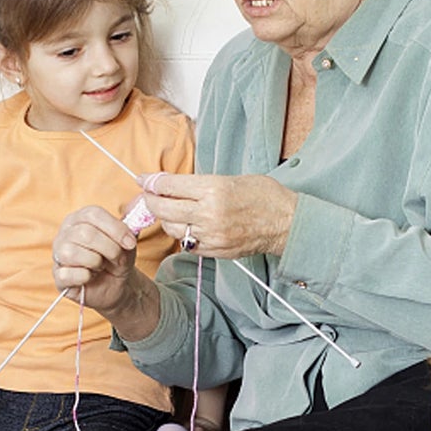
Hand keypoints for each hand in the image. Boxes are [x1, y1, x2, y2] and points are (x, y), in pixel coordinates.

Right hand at [51, 205, 159, 335]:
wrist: (116, 285)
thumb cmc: (118, 259)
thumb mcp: (127, 241)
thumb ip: (130, 225)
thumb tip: (137, 210)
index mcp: (79, 218)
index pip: (93, 214)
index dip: (115, 228)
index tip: (131, 243)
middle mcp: (65, 233)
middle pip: (85, 233)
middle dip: (109, 249)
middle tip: (118, 258)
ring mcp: (58, 255)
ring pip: (72, 252)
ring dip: (95, 262)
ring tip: (100, 267)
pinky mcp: (58, 277)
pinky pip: (67, 274)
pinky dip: (85, 277)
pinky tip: (90, 278)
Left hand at [142, 172, 297, 257]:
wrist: (286, 223)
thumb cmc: (264, 196)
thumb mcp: (231, 179)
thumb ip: (200, 184)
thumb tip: (172, 185)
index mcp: (214, 190)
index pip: (170, 185)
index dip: (151, 181)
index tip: (143, 179)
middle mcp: (209, 214)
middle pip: (163, 208)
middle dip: (149, 201)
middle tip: (146, 196)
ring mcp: (211, 235)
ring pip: (172, 228)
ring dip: (165, 219)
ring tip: (167, 210)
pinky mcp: (215, 251)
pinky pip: (186, 244)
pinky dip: (181, 234)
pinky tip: (185, 225)